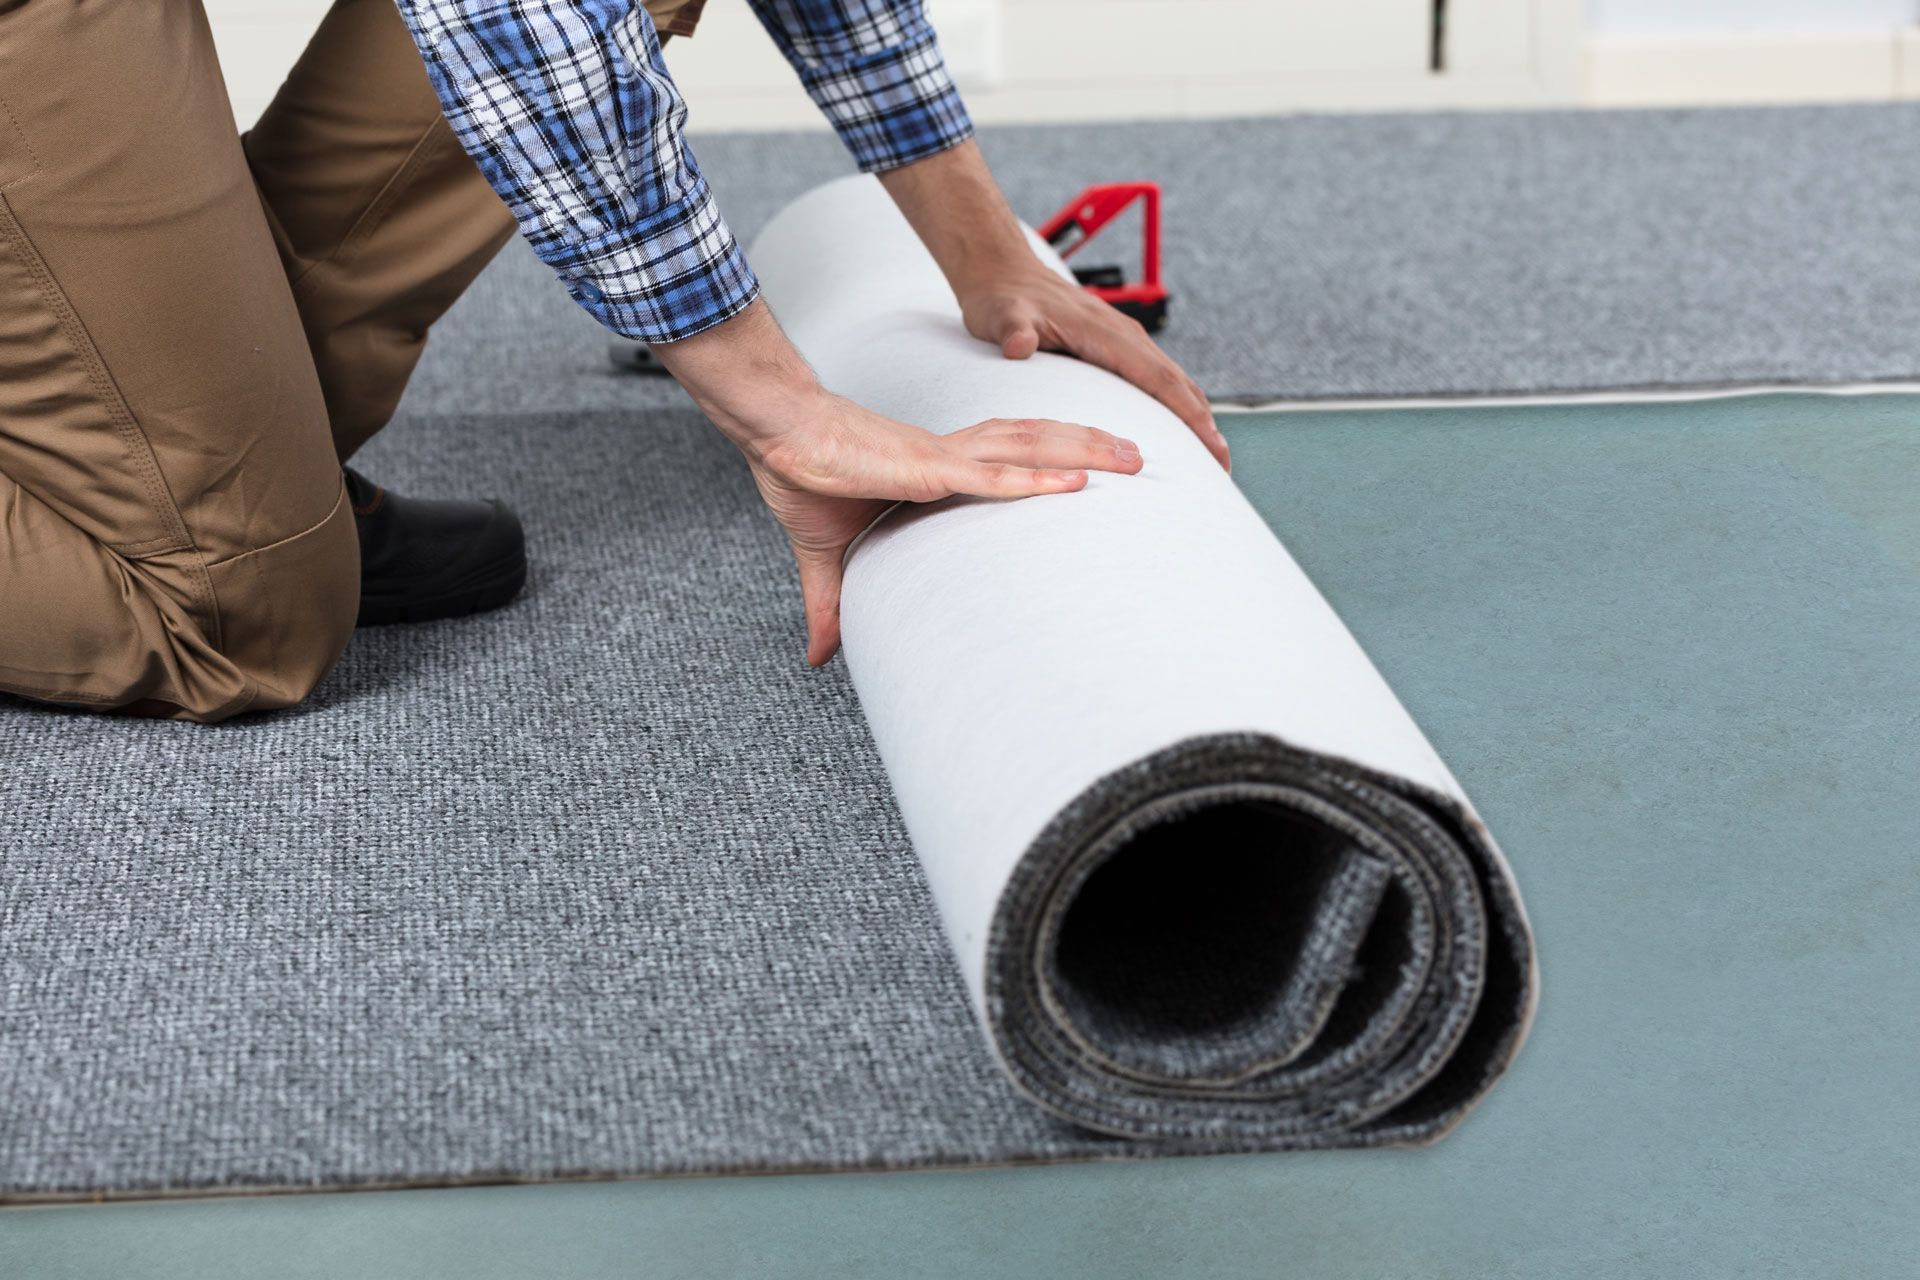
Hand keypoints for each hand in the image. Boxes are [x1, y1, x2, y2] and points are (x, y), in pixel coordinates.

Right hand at [745, 391, 1143, 664]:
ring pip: (1029, 449)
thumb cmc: (801, 476)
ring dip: (1084, 453)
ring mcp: (943, 459)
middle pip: (1037, 443)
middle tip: (1144, 456)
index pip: (1010, 456)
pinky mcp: (925, 469)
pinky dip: (1035, 478)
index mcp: (937, 467)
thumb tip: (819, 657)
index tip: (1097, 468)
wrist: (774, 435)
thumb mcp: (824, 555)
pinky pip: (991, 474)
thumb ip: (831, 603)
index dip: (1054, 456)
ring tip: (1133, 458)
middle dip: (1093, 446)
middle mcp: (951, 456)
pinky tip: (1074, 481)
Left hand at [877, 140, 1228, 470]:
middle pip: (1177, 383)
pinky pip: (1155, 378)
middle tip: (1223, 468)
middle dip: (1204, 424)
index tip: (1210, 446)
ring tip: (1212, 458)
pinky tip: (1179, 430)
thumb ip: (1011, 328)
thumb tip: (1019, 343)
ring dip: (1195, 416)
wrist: (1001, 272)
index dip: (1187, 414)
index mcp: (1105, 333)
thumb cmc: (1001, 298)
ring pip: (1172, 380)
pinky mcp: (1114, 347)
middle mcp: (1123, 335)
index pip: (1159, 378)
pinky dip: (1175, 404)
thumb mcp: (999, 315)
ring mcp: (1122, 340)